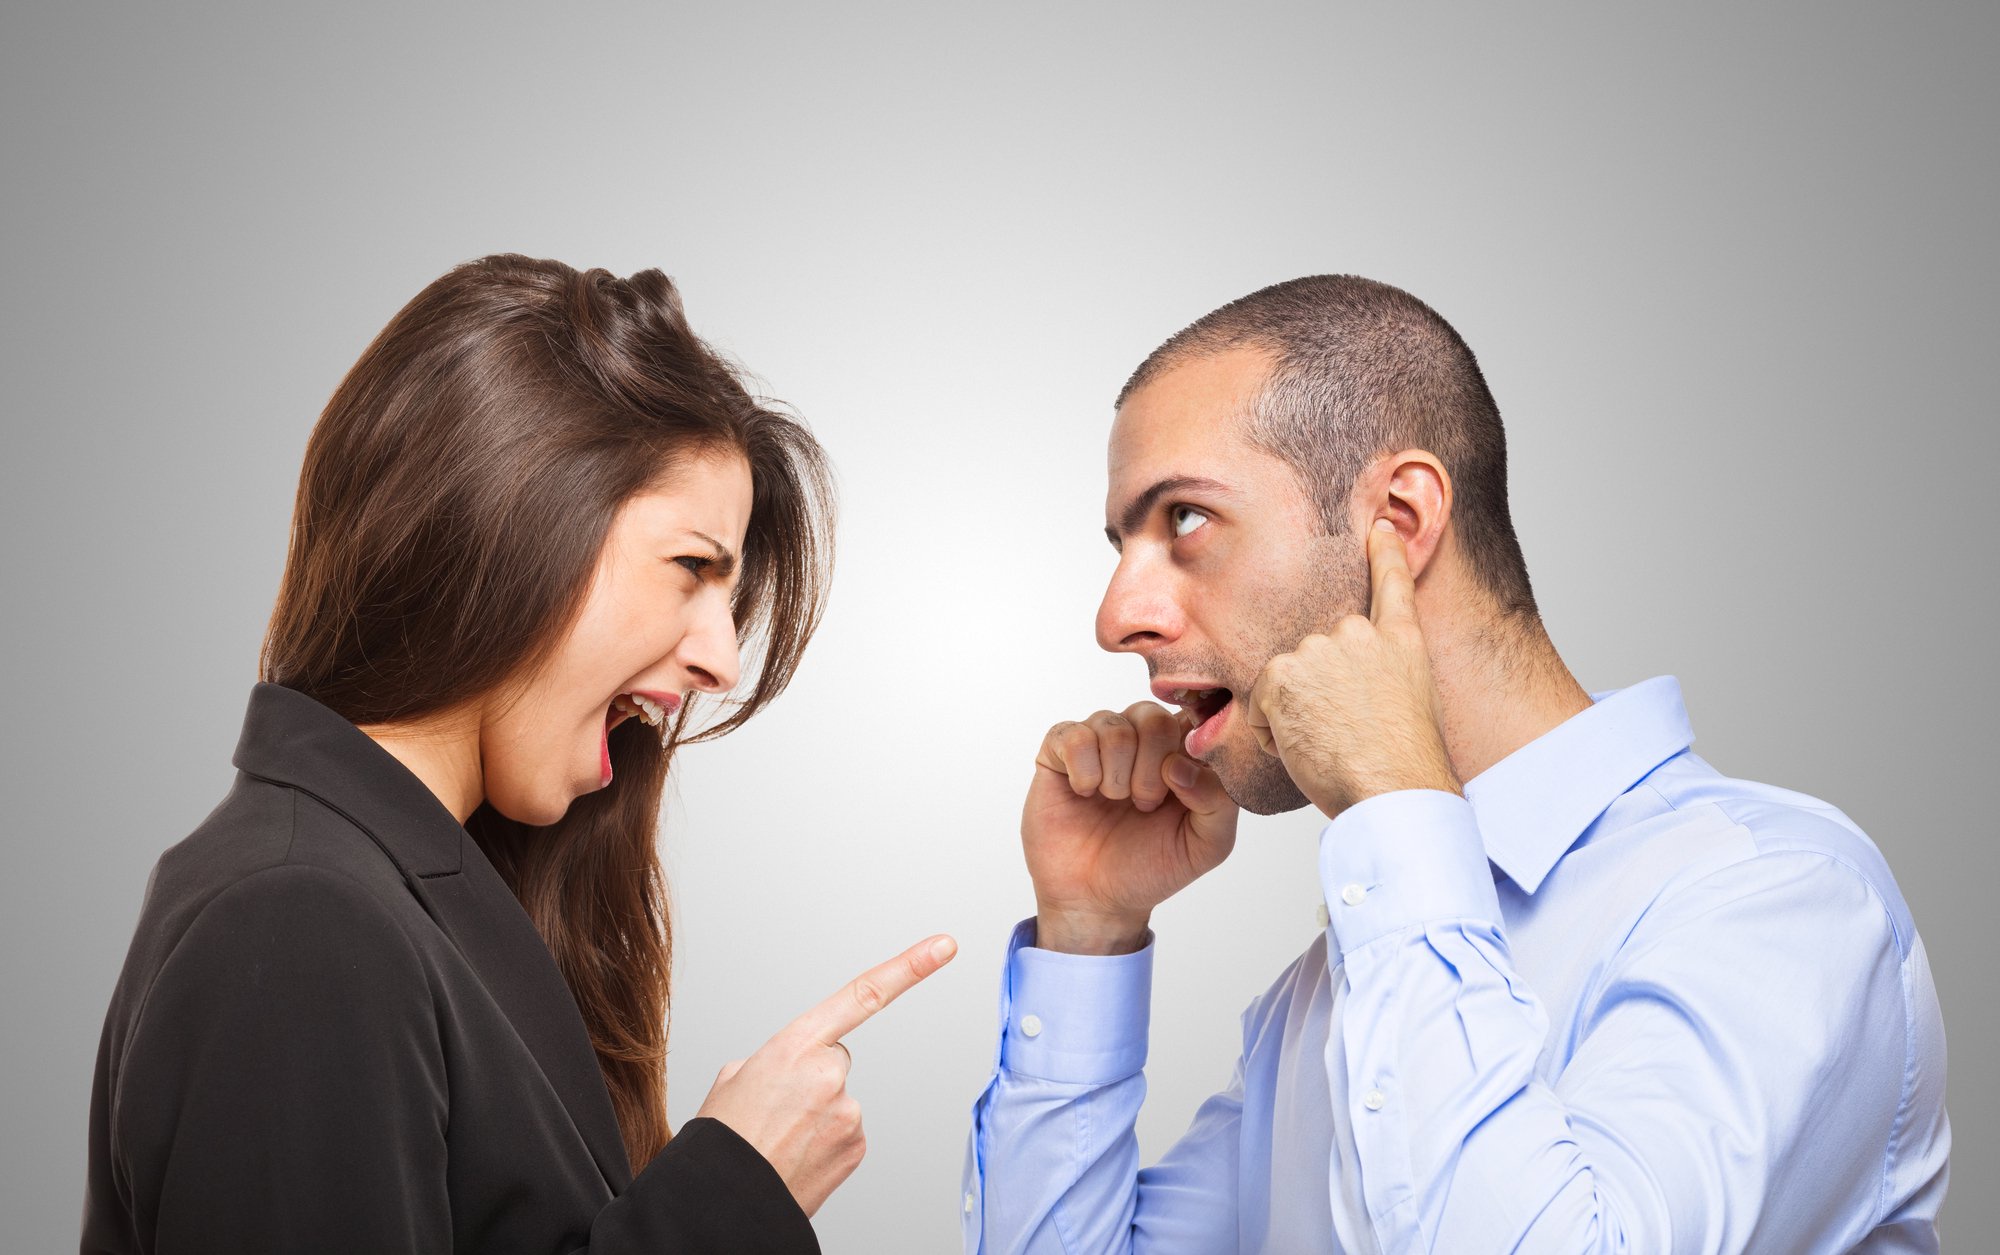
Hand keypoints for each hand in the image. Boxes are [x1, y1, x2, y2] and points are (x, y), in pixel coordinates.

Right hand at [693, 934, 956, 1215]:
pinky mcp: (857, 1144)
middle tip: (776, 1108)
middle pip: (834, 1060)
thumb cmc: (726, 1139)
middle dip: (811, 1078)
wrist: (727, 1198)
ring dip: (814, 1115)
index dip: (909, 967)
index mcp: (795, 1046)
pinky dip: (823, 1141)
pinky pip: (844, 1131)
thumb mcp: (734, 1079)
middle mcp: (829, 1073)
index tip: (944, 947)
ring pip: (837, 1100)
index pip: (862, 996)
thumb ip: (772, 1059)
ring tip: (780, 1137)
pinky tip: (796, 1154)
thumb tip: (789, 1069)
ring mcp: (848, 1111)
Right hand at [1023, 701, 1238, 953]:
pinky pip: (1074, 736)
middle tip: (1144, 804)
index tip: (1181, 781)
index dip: (1190, 741)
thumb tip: (1180, 765)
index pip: (1194, 715)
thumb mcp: (1207, 845)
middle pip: (1152, 716)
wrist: (1095, 899)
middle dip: (1150, 768)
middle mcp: (1140, 739)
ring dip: (1116, 774)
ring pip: (1113, 725)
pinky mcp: (1059, 751)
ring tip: (1114, 802)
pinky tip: (1085, 793)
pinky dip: (1084, 770)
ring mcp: (1099, 742)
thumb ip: (1218, 801)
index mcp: (1180, 752)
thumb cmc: (1152, 867)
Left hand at [1243, 519, 1459, 818]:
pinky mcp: (1284, 673)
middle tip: (1345, 731)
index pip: (1392, 582)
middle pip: (1316, 654)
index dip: (1385, 552)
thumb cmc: (1405, 765)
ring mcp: (1319, 650)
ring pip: (1286, 680)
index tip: (1380, 527)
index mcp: (1401, 641)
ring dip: (1293, 714)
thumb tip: (1356, 687)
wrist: (1394, 785)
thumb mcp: (1413, 703)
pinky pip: (1261, 705)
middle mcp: (1359, 634)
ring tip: (1330, 743)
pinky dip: (1272, 732)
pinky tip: (1306, 747)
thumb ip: (1382, 676)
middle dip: (1315, 692)